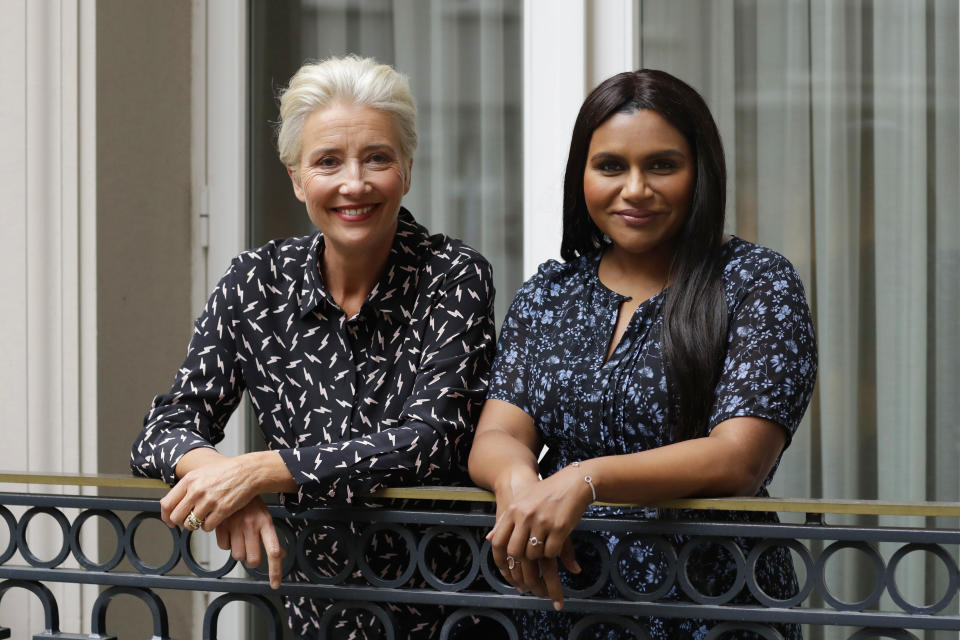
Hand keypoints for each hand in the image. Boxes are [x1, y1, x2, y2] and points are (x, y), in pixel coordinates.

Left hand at [160, 450, 260, 532]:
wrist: (248, 471)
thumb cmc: (227, 472)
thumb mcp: (202, 473)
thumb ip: (186, 487)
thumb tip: (173, 504)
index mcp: (189, 480)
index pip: (167, 504)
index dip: (166, 516)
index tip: (169, 520)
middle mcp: (196, 490)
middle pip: (176, 517)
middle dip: (181, 522)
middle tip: (189, 520)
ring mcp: (209, 501)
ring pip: (191, 524)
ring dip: (196, 524)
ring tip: (204, 517)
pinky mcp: (222, 510)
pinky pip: (207, 526)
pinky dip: (209, 525)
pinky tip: (215, 518)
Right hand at [214, 496, 284, 588]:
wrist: (232, 482)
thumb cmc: (250, 503)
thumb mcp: (264, 516)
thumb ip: (271, 537)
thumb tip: (281, 555)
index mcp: (265, 522)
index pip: (273, 552)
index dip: (275, 571)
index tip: (275, 585)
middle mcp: (251, 525)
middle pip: (253, 559)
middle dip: (252, 559)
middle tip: (251, 549)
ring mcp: (235, 526)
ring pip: (237, 555)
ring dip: (238, 551)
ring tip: (239, 536)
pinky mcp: (221, 525)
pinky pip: (223, 546)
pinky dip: (226, 543)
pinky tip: (229, 531)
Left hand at [487, 465, 589, 609]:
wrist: (572, 483)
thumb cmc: (546, 492)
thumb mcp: (521, 500)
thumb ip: (505, 520)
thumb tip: (489, 539)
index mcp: (513, 510)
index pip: (499, 541)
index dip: (500, 559)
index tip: (506, 567)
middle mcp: (525, 516)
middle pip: (515, 551)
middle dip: (521, 560)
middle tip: (529, 560)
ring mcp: (542, 522)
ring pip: (533, 554)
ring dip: (539, 556)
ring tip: (544, 547)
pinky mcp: (559, 528)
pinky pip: (551, 552)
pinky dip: (553, 552)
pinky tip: (555, 544)